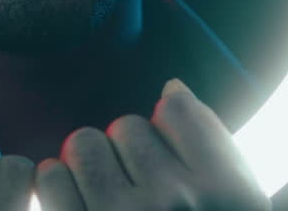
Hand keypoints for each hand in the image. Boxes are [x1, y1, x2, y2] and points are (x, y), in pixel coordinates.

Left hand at [35, 79, 271, 210]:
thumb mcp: (237, 201)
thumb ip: (208, 140)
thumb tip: (169, 89)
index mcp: (222, 190)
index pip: (169, 111)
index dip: (160, 133)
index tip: (166, 166)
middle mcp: (173, 204)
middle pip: (121, 128)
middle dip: (121, 152)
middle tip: (132, 190)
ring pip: (81, 145)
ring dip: (86, 166)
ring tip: (102, 197)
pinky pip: (50, 178)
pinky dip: (57, 187)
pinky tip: (77, 208)